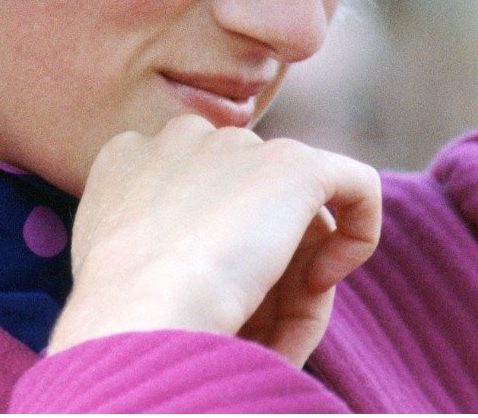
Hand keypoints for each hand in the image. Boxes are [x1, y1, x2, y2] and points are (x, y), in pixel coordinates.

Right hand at [46, 115, 380, 365]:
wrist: (135, 317)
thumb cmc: (121, 319)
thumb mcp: (119, 272)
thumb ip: (164, 241)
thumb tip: (220, 260)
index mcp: (128, 160)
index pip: (198, 196)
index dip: (213, 251)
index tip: (208, 302)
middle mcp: (182, 138)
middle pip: (249, 203)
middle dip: (258, 268)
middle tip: (247, 331)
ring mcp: (238, 146)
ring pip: (296, 216)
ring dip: (293, 286)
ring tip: (272, 340)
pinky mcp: (296, 164)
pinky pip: (356, 188)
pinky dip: (357, 237)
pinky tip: (323, 283)